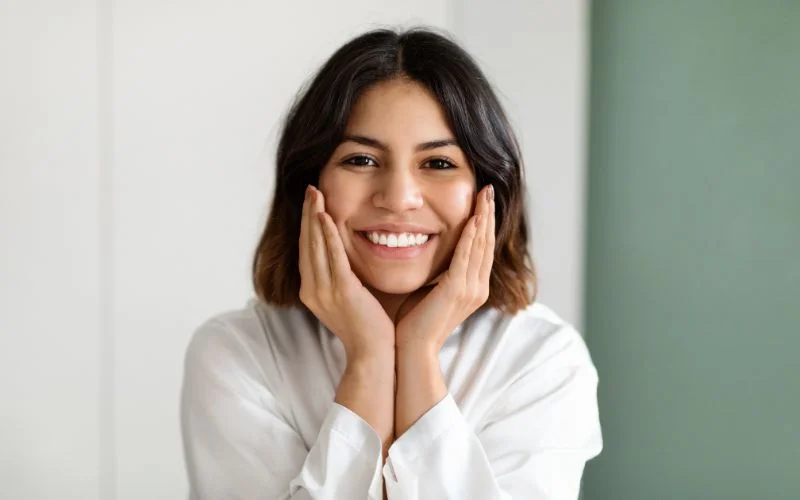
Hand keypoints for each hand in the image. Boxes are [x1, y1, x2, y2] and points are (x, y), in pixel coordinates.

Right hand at [298, 185, 394, 359]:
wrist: (374, 354)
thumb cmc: (368, 327)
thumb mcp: (348, 298)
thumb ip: (342, 277)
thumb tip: (346, 257)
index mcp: (311, 291)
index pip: (307, 250)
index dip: (307, 224)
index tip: (311, 201)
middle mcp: (312, 290)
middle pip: (306, 243)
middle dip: (307, 214)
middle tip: (310, 188)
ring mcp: (324, 291)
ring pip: (316, 246)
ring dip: (314, 217)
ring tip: (314, 194)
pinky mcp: (342, 291)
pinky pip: (333, 257)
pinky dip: (328, 235)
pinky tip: (326, 216)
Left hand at [394, 184, 494, 351]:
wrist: (412, 350)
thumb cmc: (414, 323)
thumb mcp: (430, 291)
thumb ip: (436, 272)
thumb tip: (427, 250)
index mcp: (473, 288)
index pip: (482, 249)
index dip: (484, 224)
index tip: (483, 201)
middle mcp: (478, 288)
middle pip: (487, 243)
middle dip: (488, 215)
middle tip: (488, 190)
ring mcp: (470, 290)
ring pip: (480, 246)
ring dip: (482, 219)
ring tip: (484, 196)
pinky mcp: (457, 290)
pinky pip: (466, 257)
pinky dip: (470, 236)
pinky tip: (472, 219)